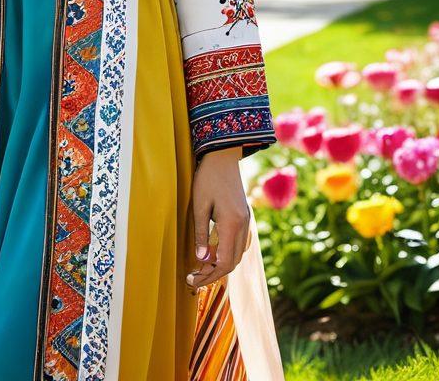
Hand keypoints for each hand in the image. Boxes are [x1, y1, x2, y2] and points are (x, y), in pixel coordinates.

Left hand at [186, 147, 250, 293]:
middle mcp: (243, 226)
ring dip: (221, 266)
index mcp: (232, 224)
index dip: (208, 275)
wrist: (223, 157)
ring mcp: (246, 222)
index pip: (224, 262)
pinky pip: (239, 244)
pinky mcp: (245, 217)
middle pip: (232, 262)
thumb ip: (201, 233)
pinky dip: (227, 254)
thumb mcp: (199, 205)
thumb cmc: (207, 178)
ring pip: (237, 254)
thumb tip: (201, 260)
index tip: (192, 280)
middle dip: (214, 274)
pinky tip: (213, 255)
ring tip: (201, 270)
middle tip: (194, 279)